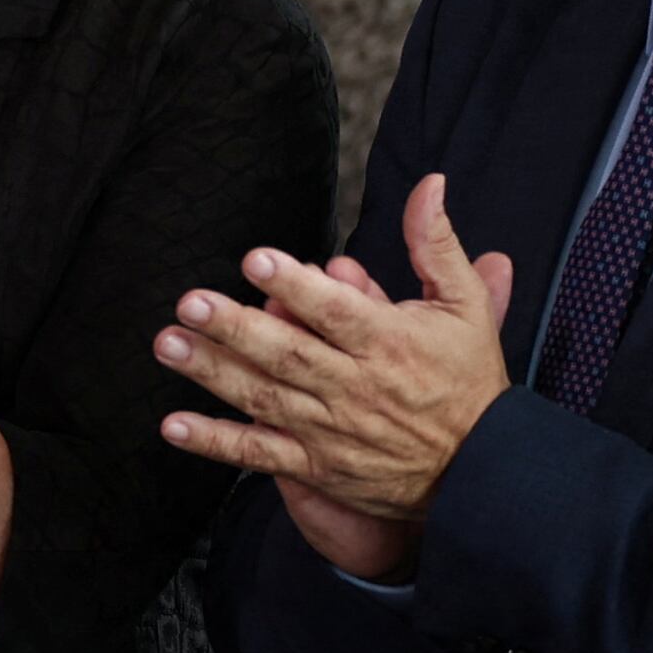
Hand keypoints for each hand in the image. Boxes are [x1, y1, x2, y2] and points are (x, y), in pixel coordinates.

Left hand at [155, 172, 519, 534]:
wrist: (484, 469)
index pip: (336, 311)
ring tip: (168, 344)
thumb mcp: (466, 305)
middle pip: (288, 353)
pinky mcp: (317, 466)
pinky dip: (216, 442)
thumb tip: (429, 184)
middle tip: (189, 302)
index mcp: (389, 342)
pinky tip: (174, 426)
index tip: (255, 260)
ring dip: (212, 372)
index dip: (295, 286)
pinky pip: (259, 454)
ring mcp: (332, 430)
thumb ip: (435, 244)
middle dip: (236, 327)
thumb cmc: (468, 378)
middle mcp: (356, 387)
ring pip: (265, 397)